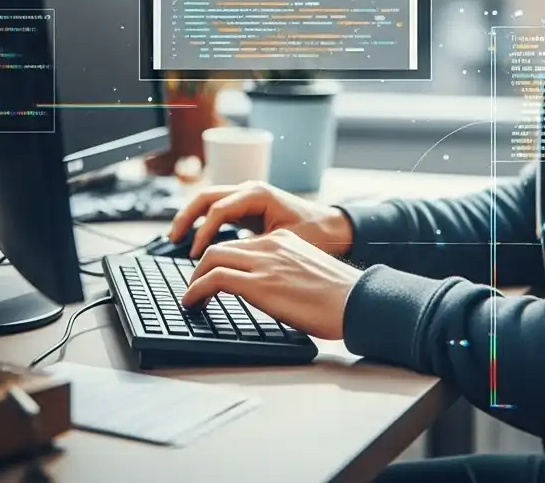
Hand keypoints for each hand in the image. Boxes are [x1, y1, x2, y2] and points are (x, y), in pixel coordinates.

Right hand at [168, 181, 353, 259]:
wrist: (335, 228)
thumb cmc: (315, 234)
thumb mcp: (283, 242)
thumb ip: (253, 249)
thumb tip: (226, 263)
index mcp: (258, 194)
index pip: (219, 209)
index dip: (203, 233)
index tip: (195, 255)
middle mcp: (250, 190)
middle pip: (207, 197)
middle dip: (187, 216)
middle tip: (172, 239)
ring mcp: (249, 197)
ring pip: (211, 201)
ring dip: (192, 217)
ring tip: (176, 238)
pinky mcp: (249, 207)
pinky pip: (220, 210)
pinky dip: (204, 221)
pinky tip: (197, 239)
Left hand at [181, 229, 361, 339]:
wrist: (355, 301)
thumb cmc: (339, 296)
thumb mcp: (308, 273)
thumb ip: (285, 272)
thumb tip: (272, 291)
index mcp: (284, 240)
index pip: (240, 244)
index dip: (219, 260)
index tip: (210, 277)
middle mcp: (271, 245)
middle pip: (220, 246)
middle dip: (200, 267)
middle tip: (194, 287)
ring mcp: (264, 263)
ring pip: (212, 257)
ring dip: (194, 279)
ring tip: (190, 298)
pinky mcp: (259, 284)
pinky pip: (215, 279)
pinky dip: (196, 290)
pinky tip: (192, 303)